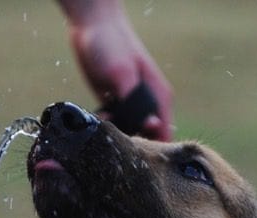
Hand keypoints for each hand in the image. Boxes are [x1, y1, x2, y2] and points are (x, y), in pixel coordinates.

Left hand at [61, 0, 173, 140]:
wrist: (91, 25)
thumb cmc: (111, 45)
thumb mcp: (122, 73)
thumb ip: (135, 103)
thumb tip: (151, 126)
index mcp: (160, 98)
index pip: (165, 134)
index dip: (153, 148)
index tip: (134, 154)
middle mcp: (149, 104)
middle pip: (147, 137)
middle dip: (132, 143)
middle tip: (114, 141)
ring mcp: (131, 104)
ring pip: (129, 131)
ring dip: (117, 134)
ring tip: (104, 126)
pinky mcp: (115, 102)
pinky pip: (114, 123)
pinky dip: (106, 126)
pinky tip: (97, 119)